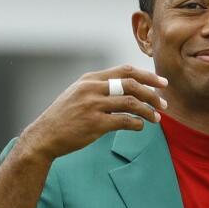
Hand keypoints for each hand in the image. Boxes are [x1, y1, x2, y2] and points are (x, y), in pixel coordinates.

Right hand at [18, 64, 167, 162]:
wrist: (44, 136)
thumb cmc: (63, 117)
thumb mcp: (77, 94)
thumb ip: (98, 89)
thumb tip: (125, 89)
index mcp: (90, 79)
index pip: (125, 71)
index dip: (147, 75)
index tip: (161, 83)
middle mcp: (92, 89)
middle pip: (132, 84)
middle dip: (152, 94)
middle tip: (163, 104)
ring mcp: (93, 106)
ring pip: (131, 103)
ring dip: (148, 111)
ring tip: (156, 118)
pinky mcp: (95, 124)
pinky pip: (125, 121)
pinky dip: (137, 123)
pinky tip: (141, 126)